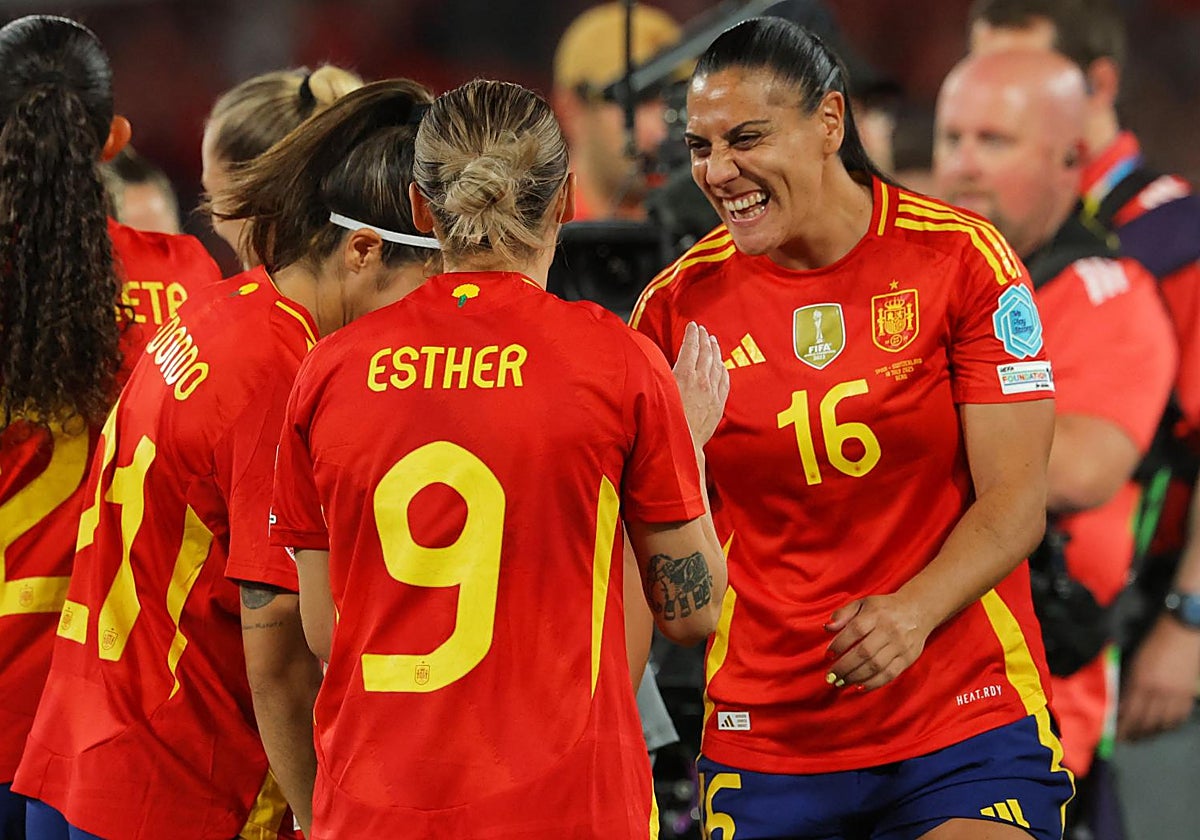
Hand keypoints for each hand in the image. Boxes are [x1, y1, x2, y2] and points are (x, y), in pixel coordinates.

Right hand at [672, 321, 729, 446]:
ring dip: (715, 351)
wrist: (682, 444)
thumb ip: (663, 374)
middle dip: (705, 338)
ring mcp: (712, 392)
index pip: (691, 347)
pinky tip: (722, 365)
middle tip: (703, 330)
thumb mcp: (659, 391)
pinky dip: (723, 369)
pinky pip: (724, 380)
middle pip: (706, 353)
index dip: (693, 334)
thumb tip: (660, 361)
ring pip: (717, 365)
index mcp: (685, 375)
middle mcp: (701, 381)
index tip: (693, 326)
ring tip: (713, 342)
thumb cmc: (665, 421)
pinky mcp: (719, 404)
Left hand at [824, 594, 930, 691]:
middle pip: (864, 652)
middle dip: (844, 667)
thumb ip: (843, 613)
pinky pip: (890, 674)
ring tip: (841, 683)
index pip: (855, 630)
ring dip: (856, 677)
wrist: (918, 610)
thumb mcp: (863, 603)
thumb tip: (827, 627)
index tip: (828, 655)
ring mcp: (900, 645)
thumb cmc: (885, 608)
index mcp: (876, 613)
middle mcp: (889, 629)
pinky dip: (874, 683)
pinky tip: (860, 687)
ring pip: (876, 665)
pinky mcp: (908, 658)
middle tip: (831, 676)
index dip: (839, 644)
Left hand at [1117, 614, 1199, 740]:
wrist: (1183, 632)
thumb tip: (1122, 702)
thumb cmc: (1154, 643)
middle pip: (1145, 721)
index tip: (1114, 735)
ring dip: (1151, 733)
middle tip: (1127, 740)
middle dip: (1134, 733)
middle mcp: (1158, 692)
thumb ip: (1129, 682)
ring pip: (1163, 723)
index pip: (1129, 711)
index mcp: (1141, 681)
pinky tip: (1163, 727)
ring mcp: (1175, 695)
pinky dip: (1170, 725)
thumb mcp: (1135, 661)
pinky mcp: (1188, 695)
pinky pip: (1179, 717)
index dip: (1122, 726)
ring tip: (1142, 737)